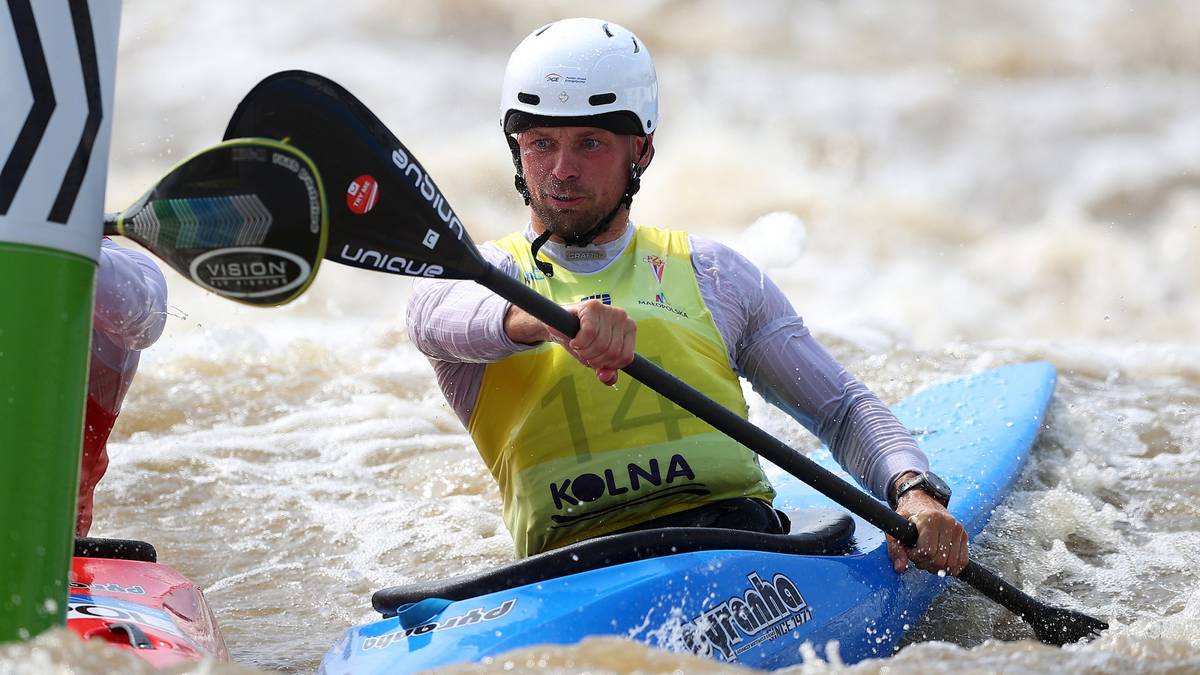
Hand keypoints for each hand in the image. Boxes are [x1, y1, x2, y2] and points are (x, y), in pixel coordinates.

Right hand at [504, 299, 635, 385]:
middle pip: (612, 352)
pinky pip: (589, 333)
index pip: (625, 357)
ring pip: (601, 344)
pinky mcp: (592, 306)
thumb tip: (607, 378)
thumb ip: (606, 371)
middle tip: (584, 352)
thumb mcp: (597, 359)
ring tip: (578, 346)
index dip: (608, 365)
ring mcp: (608, 309)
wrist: (559, 325)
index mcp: (629, 329)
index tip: (597, 359)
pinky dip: (579, 343)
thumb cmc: (582, 340)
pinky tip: (574, 341)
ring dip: (584, 352)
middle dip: (594, 359)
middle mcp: (622, 317)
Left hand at [886, 483, 968, 575]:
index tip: (909, 549)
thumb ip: (895, 548)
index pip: (926, 552)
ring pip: (952, 564)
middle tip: (918, 555)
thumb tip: (900, 568)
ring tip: (928, 557)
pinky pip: (962, 561)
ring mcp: (958, 529)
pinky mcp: (964, 535)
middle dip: (926, 564)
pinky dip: (952, 567)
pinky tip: (940, 561)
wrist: (922, 500)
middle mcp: (947, 523)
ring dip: (938, 567)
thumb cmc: (908, 515)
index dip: (915, 557)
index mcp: (930, 519)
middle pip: (939, 561)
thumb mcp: (896, 528)